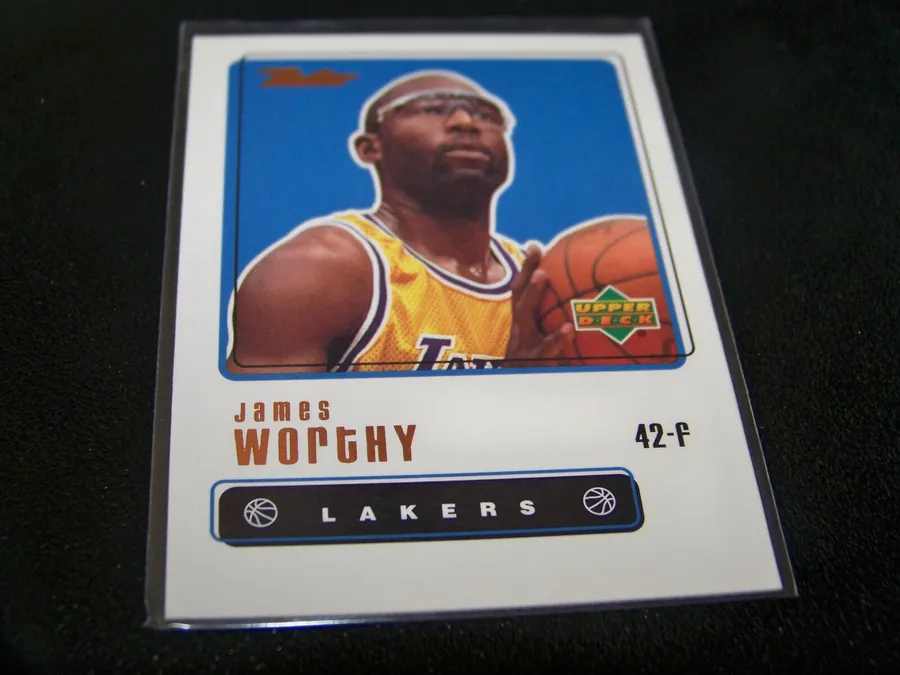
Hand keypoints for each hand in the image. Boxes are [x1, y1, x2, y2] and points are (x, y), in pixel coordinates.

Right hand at [503, 245, 574, 366]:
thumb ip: (548, 327)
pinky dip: (555, 338)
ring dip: (533, 293)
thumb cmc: (533, 369)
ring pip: (525, 316)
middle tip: (537, 253)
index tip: (534, 246)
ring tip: (544, 275)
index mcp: (520, 325)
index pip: (520, 291)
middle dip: (527, 271)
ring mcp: (522, 346)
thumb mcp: (537, 346)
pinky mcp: (532, 363)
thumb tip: (573, 311)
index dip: (526, 269)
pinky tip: (568, 328)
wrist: (515, 399)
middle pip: (519, 296)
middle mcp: (518, 331)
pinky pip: (544, 349)